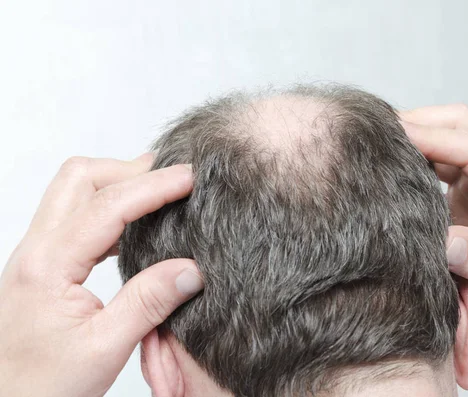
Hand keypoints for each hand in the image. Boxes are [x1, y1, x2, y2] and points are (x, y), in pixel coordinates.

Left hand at [0, 155, 203, 396]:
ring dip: (119, 185)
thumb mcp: (103, 349)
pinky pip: (77, 216)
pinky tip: (135, 229)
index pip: (107, 206)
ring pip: (75, 192)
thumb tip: (191, 270)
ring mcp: (38, 255)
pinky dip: (111, 209)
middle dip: (130, 170)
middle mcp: (36, 250)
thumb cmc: (40, 386)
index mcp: (47, 266)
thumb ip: (148, 303)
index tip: (191, 177)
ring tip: (161, 197)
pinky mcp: (45, 264)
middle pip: (80, 179)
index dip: (154, 186)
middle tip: (174, 180)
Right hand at [399, 105, 467, 341]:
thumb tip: (444, 242)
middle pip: (464, 128)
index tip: (397, 135)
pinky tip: (397, 170)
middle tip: (383, 129)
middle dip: (425, 121)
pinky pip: (441, 170)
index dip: (435, 139)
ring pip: (451, 145)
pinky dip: (419, 162)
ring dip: (420, 139)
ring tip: (382, 145)